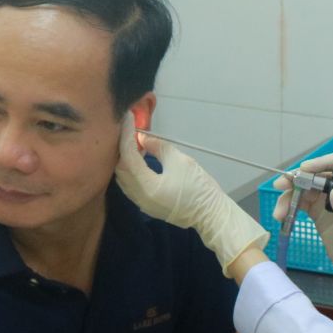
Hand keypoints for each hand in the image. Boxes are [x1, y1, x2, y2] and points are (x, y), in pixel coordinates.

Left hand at [114, 115, 268, 273]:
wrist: (210, 213)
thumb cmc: (199, 187)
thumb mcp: (179, 160)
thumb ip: (157, 146)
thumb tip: (142, 138)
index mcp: (147, 186)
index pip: (128, 157)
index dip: (126, 136)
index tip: (127, 119)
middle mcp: (139, 197)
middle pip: (121, 169)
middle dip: (123, 148)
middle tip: (130, 130)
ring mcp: (141, 204)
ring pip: (124, 178)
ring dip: (126, 160)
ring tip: (134, 143)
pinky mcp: (146, 206)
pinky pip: (130, 186)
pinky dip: (131, 171)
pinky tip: (138, 159)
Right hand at [274, 153, 332, 313]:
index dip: (321, 162)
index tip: (305, 169)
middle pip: (314, 175)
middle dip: (296, 179)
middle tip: (281, 185)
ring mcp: (325, 201)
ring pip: (302, 190)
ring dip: (288, 197)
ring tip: (279, 213)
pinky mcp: (316, 212)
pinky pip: (298, 204)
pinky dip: (288, 207)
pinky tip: (281, 216)